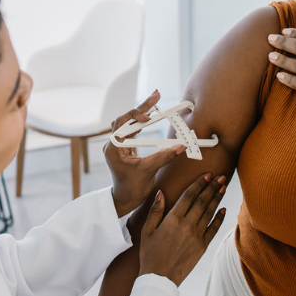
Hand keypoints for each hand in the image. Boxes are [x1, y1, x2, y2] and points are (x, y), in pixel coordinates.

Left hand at [107, 90, 183, 216]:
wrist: (124, 200)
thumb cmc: (131, 188)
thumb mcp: (149, 171)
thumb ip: (164, 157)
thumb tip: (181, 146)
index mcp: (113, 148)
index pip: (122, 123)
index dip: (135, 115)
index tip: (149, 115)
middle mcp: (114, 144)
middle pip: (127, 119)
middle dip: (141, 108)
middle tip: (156, 95)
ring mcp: (119, 145)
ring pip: (130, 123)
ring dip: (142, 113)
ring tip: (155, 102)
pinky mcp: (125, 148)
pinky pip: (133, 131)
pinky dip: (142, 123)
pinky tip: (150, 116)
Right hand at [139, 174, 226, 285]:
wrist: (159, 278)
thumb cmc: (150, 254)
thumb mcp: (147, 231)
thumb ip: (155, 210)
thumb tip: (161, 192)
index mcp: (173, 219)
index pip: (189, 196)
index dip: (199, 183)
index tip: (207, 174)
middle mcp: (187, 225)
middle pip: (202, 201)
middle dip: (212, 187)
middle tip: (220, 176)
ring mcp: (197, 236)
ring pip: (210, 212)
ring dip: (217, 198)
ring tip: (223, 187)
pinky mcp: (202, 246)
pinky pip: (214, 229)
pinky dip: (219, 218)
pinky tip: (223, 209)